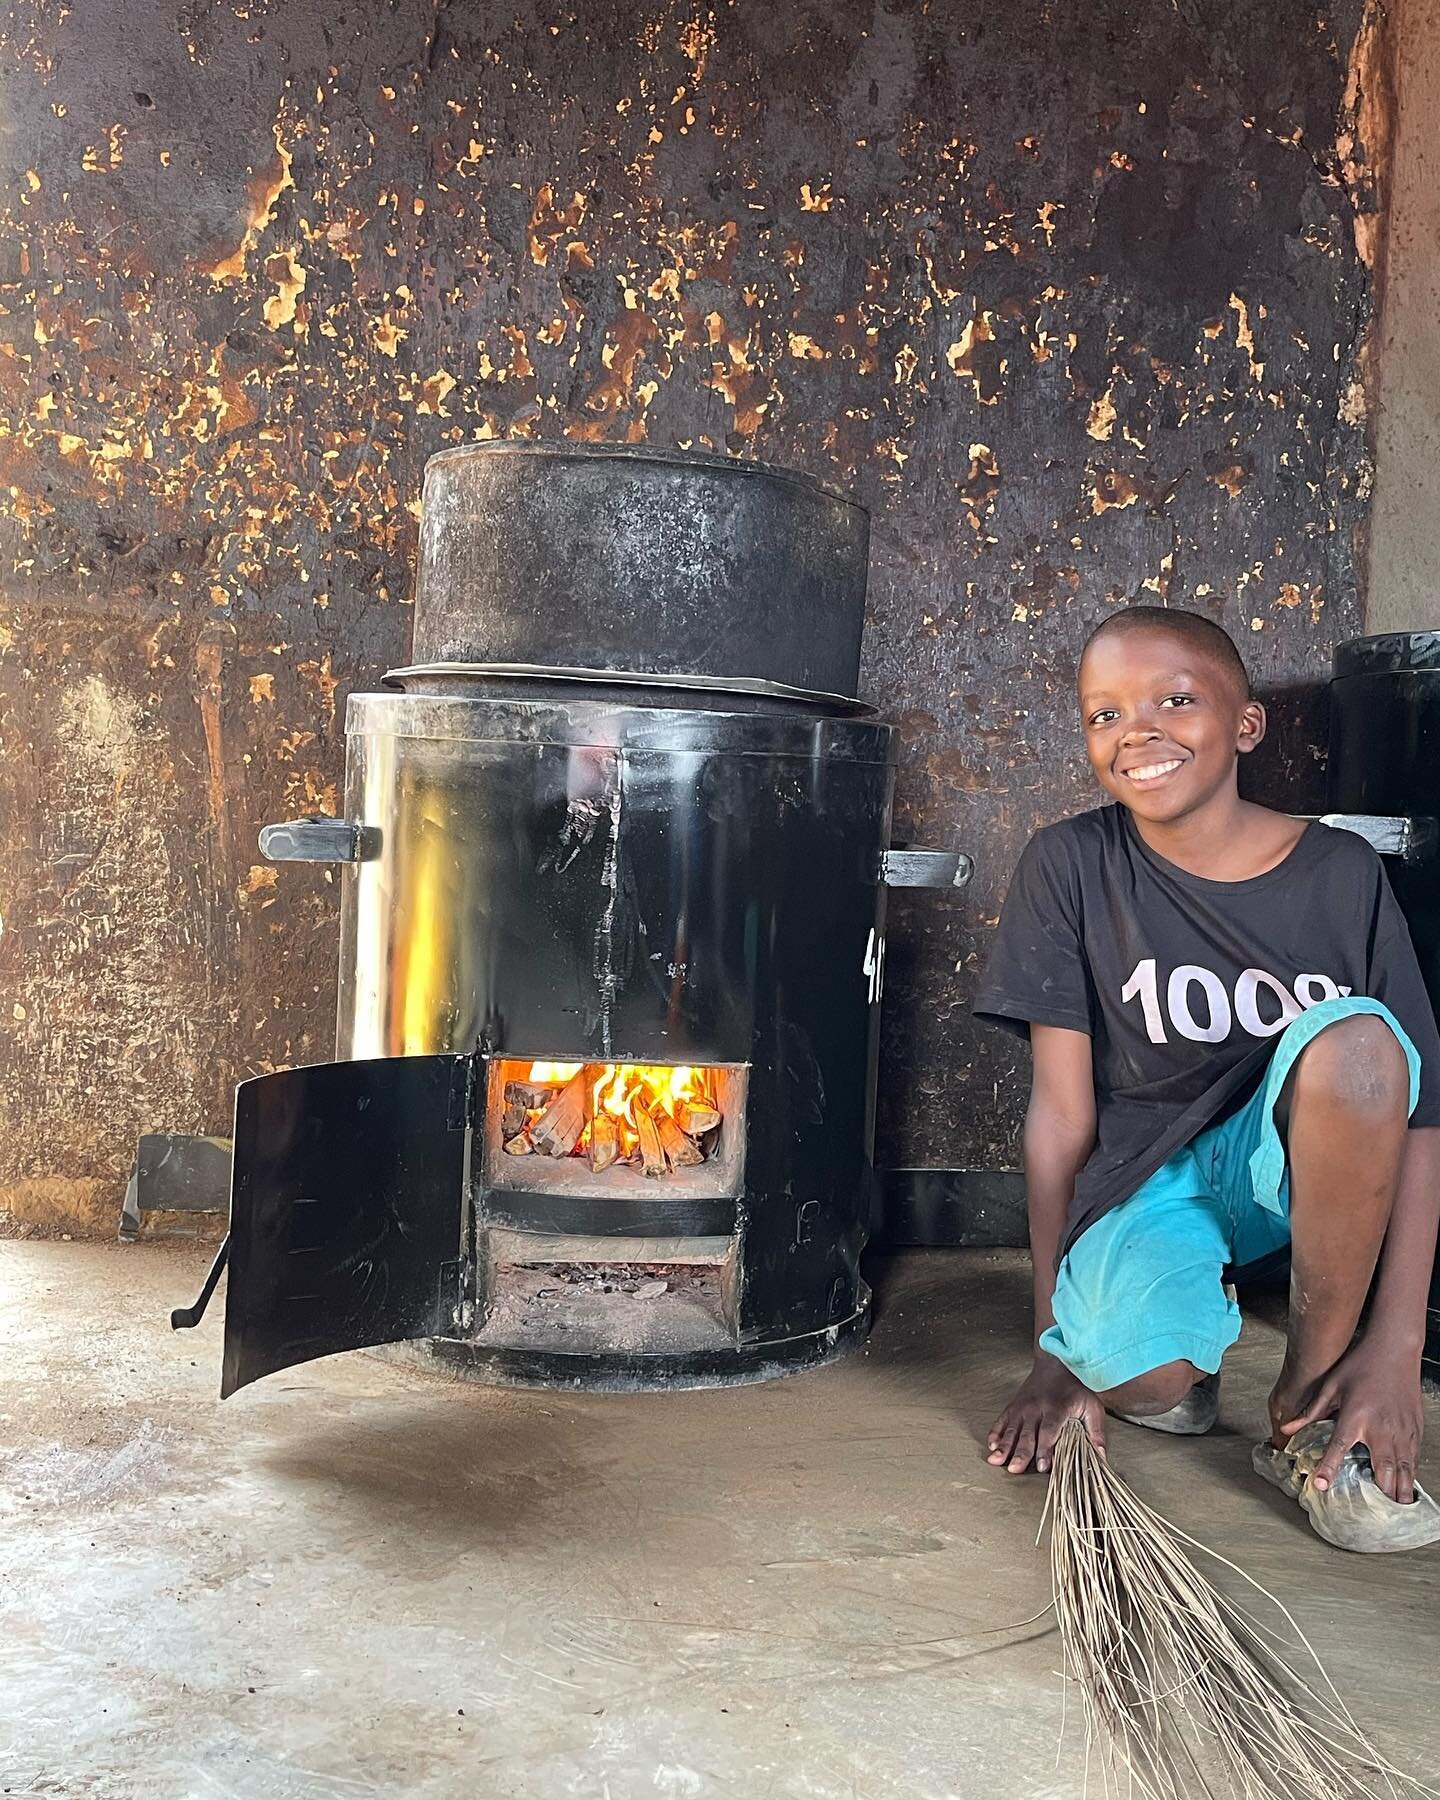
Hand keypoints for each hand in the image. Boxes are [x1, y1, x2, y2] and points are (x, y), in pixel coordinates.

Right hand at [986, 1352, 1105, 1474]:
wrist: (1056, 1363)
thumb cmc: (1076, 1388)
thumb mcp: (1092, 1406)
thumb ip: (1095, 1431)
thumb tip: (1101, 1456)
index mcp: (1057, 1408)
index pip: (1049, 1431)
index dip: (1045, 1449)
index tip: (1042, 1466)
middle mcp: (1036, 1408)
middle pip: (1027, 1433)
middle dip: (1020, 1452)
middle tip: (1014, 1469)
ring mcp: (1022, 1406)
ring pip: (1011, 1429)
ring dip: (1004, 1446)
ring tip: (995, 1460)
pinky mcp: (1014, 1405)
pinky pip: (1002, 1420)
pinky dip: (995, 1433)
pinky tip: (991, 1446)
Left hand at [1274, 1339, 1424, 1502]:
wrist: (1394, 1349)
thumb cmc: (1360, 1365)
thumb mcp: (1331, 1385)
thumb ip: (1310, 1412)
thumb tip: (1286, 1429)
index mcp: (1355, 1418)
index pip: (1338, 1449)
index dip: (1328, 1469)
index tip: (1320, 1486)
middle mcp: (1380, 1429)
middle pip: (1382, 1471)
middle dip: (1380, 1495)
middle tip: (1376, 1514)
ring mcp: (1402, 1430)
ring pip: (1403, 1470)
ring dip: (1399, 1491)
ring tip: (1395, 1510)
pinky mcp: (1415, 1429)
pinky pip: (1413, 1459)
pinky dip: (1410, 1475)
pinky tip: (1405, 1486)